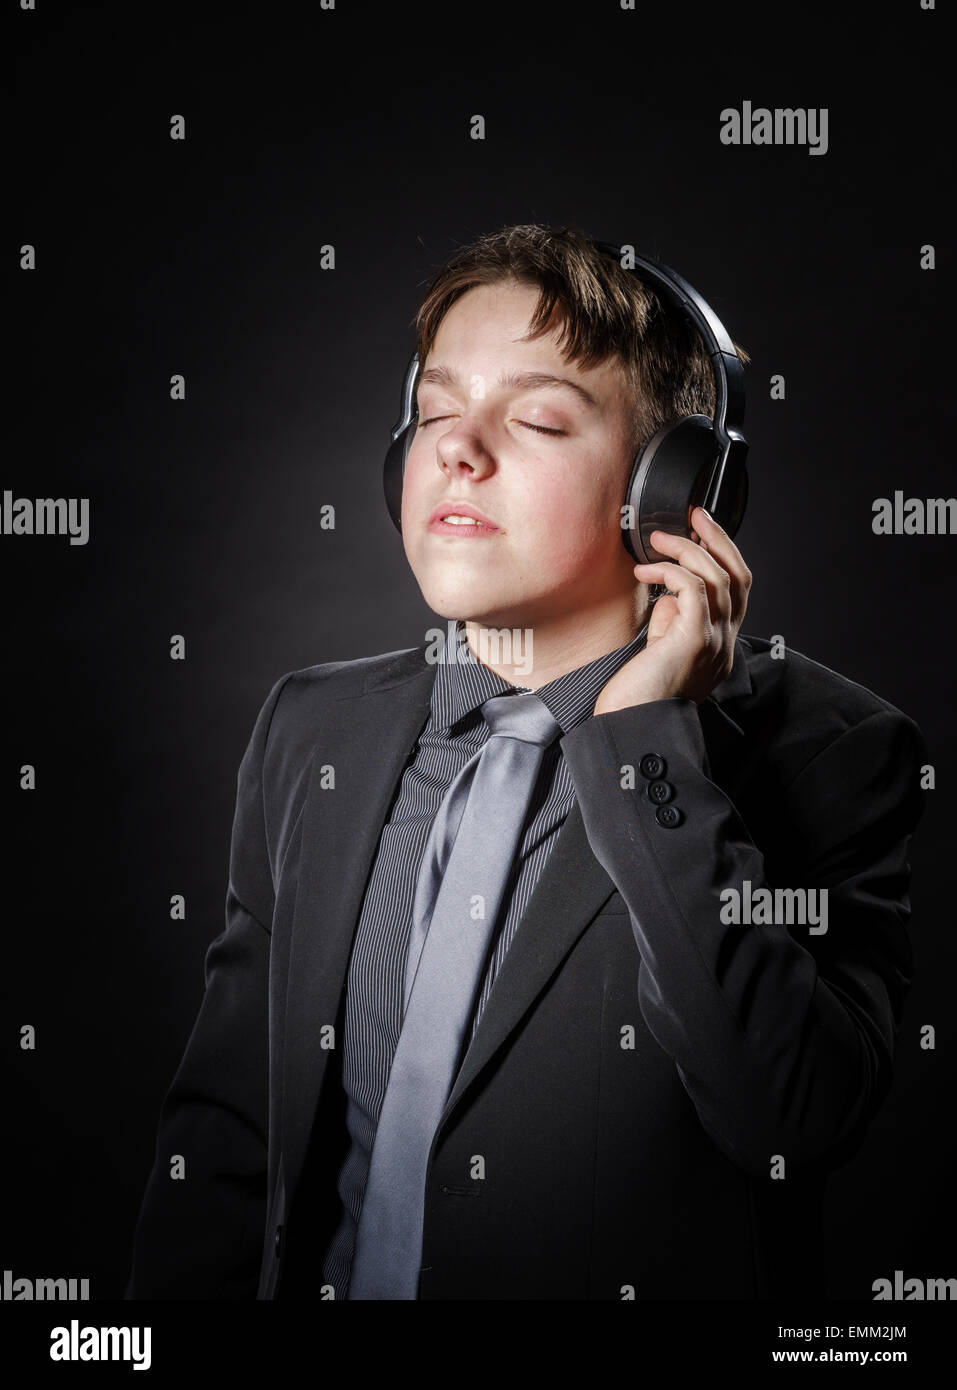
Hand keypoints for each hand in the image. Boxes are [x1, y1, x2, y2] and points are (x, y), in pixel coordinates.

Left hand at [593, 507, 751, 713]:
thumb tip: (670, 595)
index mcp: (718, 645)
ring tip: (657, 541)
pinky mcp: (694, 642)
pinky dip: (672, 572)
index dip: (724, 554)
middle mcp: (724, 643)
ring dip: (687, 550)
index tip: (700, 530)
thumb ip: (672, 623)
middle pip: (739, 577)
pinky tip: (648, 572)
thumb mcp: (660, 651)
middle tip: (695, 515)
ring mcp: (714, 643)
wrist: (631, 728)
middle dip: (719, 539)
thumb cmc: (635, 695)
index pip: (737, 589)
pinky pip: (695, 591)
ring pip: (718, 578)